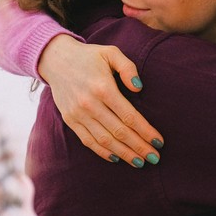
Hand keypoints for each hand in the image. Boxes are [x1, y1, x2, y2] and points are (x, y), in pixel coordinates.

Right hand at [37, 34, 163, 167]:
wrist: (55, 59)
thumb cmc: (89, 57)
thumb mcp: (110, 53)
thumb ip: (128, 68)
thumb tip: (139, 88)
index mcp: (103, 88)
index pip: (129, 116)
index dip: (146, 132)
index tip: (159, 142)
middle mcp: (90, 104)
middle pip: (120, 132)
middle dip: (139, 147)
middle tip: (155, 158)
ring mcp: (78, 114)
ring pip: (105, 140)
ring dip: (124, 153)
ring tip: (139, 162)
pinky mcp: (70, 120)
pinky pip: (88, 141)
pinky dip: (102, 152)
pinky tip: (117, 158)